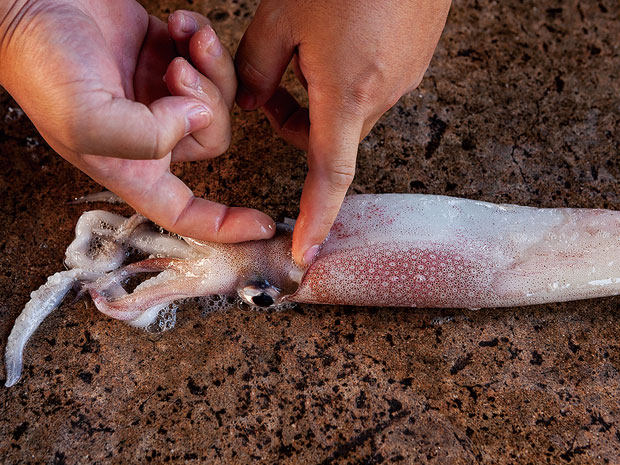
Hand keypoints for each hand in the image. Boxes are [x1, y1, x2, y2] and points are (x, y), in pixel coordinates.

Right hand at [0, 0, 274, 241]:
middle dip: (209, 102)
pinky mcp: (167, 57)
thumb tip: (198, 120)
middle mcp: (150, 137)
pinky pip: (210, 61)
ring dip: (212, 67)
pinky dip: (204, 41)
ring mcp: (161, 96)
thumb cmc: (42, 63)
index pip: (185, 212)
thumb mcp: (86, 119)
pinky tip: (180, 25)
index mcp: (131, 166)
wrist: (29, 1)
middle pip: (216, 139)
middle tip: (177, 71)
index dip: (225, 225)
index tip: (263, 226)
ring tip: (184, 39)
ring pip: (220, 99)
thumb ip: (145, 136)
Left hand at [235, 0, 450, 263]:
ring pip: (350, 109)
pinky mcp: (415, 60)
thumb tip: (253, 102)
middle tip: (277, 81)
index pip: (330, 176)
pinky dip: (349, 74)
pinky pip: (373, 85)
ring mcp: (406, 78)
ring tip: (316, 40)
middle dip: (298, 123)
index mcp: (348, 94)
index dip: (316, 218)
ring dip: (324, 93)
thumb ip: (256, 68)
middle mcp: (383, 96)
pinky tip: (346, 30)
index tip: (305, 253)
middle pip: (331, 138)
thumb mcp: (283, 15)